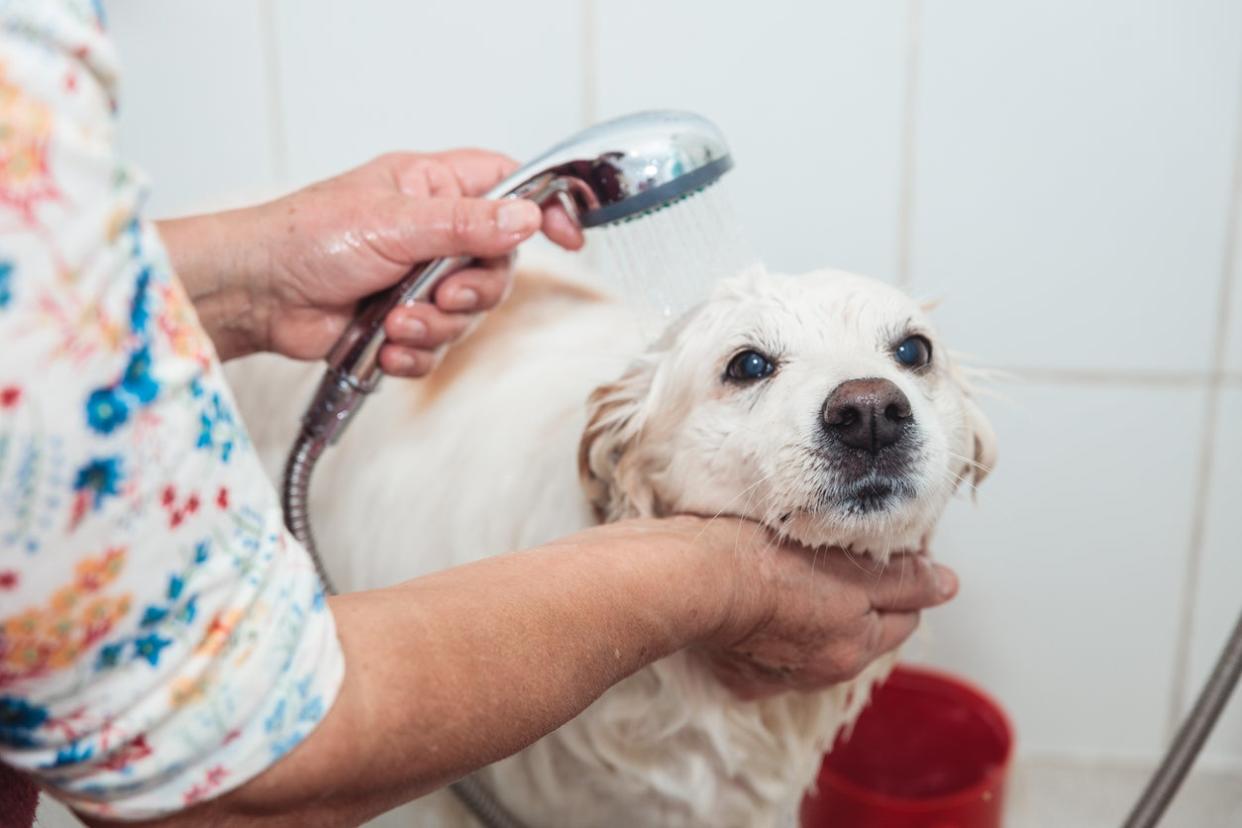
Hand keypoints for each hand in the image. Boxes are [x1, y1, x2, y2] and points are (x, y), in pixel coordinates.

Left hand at [159, 150, 582, 370]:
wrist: (258, 295)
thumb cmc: (306, 238)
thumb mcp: (394, 223)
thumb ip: (465, 223)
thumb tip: (525, 217)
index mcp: (431, 187)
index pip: (507, 185)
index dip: (541, 207)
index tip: (570, 236)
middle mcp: (431, 232)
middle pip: (497, 264)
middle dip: (472, 291)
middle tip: (442, 295)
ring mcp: (418, 280)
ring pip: (468, 313)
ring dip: (436, 327)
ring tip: (396, 324)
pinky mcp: (401, 324)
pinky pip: (437, 347)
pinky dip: (415, 355)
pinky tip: (386, 350)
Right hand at [691, 519, 956, 698]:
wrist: (694, 580)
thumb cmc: (767, 562)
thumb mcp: (849, 564)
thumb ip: (902, 578)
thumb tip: (947, 585)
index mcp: (855, 646)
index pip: (903, 613)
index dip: (901, 579)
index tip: (886, 548)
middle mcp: (823, 670)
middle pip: (862, 632)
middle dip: (861, 600)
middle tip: (842, 558)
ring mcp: (778, 676)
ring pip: (818, 642)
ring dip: (818, 615)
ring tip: (801, 575)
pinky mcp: (740, 674)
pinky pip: (772, 653)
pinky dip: (775, 633)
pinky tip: (765, 604)